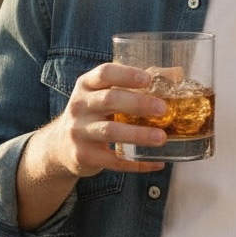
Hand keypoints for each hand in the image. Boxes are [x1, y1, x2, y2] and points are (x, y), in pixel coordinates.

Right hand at [16, 63, 167, 227]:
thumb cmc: (93, 113)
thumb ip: (134, 83)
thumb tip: (176, 74)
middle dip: (138, 104)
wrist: (59, 146)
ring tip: (161, 138)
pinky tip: (156, 162)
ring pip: (110, 131)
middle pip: (109, 100)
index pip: (104, 73)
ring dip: (138, 134)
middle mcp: (79, 106)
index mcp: (86, 85)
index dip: (127, 74)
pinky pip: (113, 160)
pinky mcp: (83, 156)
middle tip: (163, 109)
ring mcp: (79, 132)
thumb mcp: (103, 93)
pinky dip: (136, 163)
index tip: (148, 79)